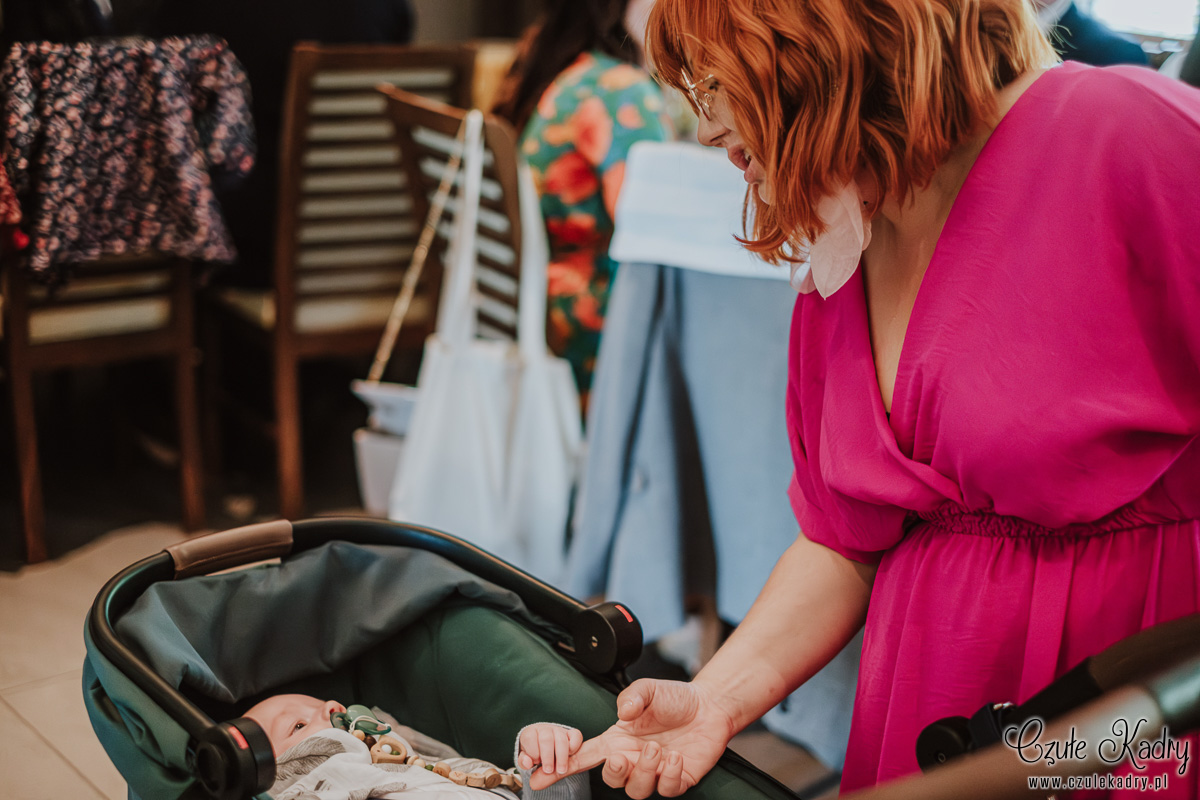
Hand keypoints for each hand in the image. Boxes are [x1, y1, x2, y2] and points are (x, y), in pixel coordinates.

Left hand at [518, 724, 583, 778]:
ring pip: (561, 739)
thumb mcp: (526, 759)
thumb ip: (524, 762)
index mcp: (531, 733)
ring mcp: (559, 730)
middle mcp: (545, 729)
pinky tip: (570, 756)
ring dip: (561, 757)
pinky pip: (576, 735)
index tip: (536, 762)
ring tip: (561, 770)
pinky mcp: (572, 733)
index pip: (529, 737)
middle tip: (548, 770)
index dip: (533, 751)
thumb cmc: (535, 754)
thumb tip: (527, 763)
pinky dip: (574, 746)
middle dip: (547, 756)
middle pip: (546, 739)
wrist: (546, 748)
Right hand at [529, 679, 735, 796]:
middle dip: (614, 772)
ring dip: (645, 770)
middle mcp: (632, 758)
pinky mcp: (677, 780)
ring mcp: (654, 772)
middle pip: (610, 780)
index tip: (539, 777)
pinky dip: (669, 775)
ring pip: (636, 789)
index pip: (583, 757)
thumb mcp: (648, 689)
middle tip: (625, 755)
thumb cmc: (675, 699)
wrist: (709, 706)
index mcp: (618, 739)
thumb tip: (623, 712)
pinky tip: (675, 756)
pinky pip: (666, 790)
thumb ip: (632, 696)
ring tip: (658, 748)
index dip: (561, 768)